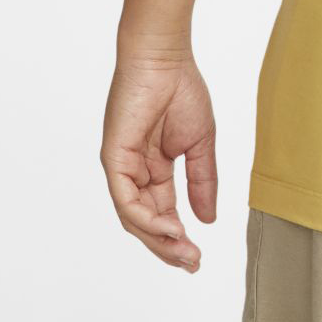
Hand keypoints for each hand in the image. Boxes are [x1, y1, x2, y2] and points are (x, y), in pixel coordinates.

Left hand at [102, 45, 216, 271]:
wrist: (165, 58)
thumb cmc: (181, 89)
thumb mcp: (200, 144)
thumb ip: (202, 181)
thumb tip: (207, 219)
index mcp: (153, 168)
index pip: (163, 212)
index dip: (179, 236)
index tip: (198, 256)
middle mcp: (134, 172)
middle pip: (147, 222)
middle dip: (169, 246)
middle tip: (192, 262)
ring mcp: (122, 167)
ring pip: (135, 217)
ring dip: (159, 238)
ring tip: (184, 249)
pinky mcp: (113, 159)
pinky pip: (126, 199)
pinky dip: (146, 218)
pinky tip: (170, 227)